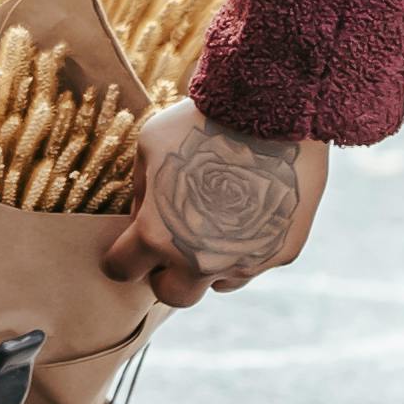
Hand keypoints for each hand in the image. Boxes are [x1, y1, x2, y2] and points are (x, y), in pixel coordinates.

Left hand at [104, 105, 328, 307]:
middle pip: (172, 294)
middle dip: (167, 274)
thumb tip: (140, 219)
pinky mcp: (281, 254)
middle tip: (172, 247)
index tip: (128, 248)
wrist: (274, 109)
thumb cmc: (202, 121)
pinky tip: (251, 211)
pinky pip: (255, 263)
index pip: (122, 269)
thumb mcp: (150, 147)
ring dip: (210, 264)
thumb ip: (142, 194)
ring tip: (217, 222)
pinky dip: (247, 247)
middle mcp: (199, 261)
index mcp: (158, 236)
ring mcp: (245, 262)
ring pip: (217, 283)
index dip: (122, 258)